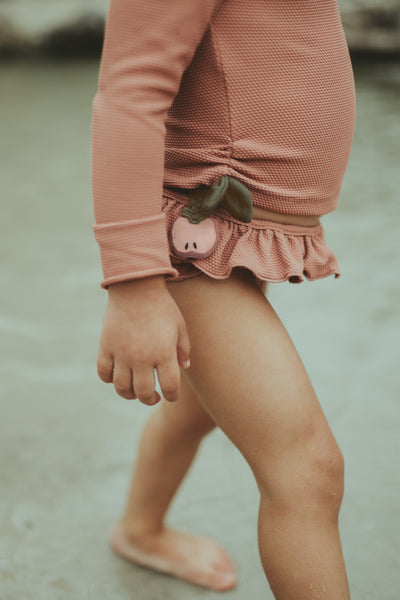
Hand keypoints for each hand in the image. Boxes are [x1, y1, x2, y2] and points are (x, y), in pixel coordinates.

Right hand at [96, 276, 190, 405]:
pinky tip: (118, 376)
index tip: (171, 395)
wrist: (136, 287)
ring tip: (136, 391)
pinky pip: (104, 373)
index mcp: (163, 353)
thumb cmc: (162, 306)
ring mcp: (121, 354)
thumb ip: (183, 349)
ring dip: (130, 394)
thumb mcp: (179, 326)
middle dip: (151, 399)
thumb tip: (185, 368)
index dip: (172, 396)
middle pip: (144, 393)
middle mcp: (141, 358)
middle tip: (154, 396)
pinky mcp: (105, 347)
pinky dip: (110, 379)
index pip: (170, 387)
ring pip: (122, 388)